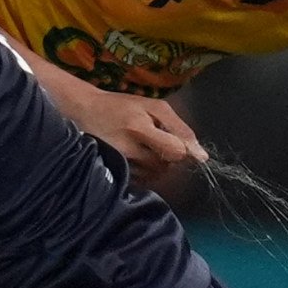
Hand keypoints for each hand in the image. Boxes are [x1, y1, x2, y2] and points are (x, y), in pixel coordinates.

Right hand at [54, 74, 206, 193]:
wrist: (85, 112)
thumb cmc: (123, 106)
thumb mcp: (155, 107)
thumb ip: (180, 128)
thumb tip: (202, 156)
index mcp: (139, 128)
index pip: (176, 152)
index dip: (181, 149)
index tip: (173, 140)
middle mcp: (128, 150)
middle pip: (167, 166)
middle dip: (168, 155)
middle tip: (153, 139)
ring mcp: (120, 165)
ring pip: (156, 175)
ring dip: (157, 163)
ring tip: (142, 146)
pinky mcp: (114, 174)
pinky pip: (143, 180)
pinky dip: (145, 170)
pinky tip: (135, 156)